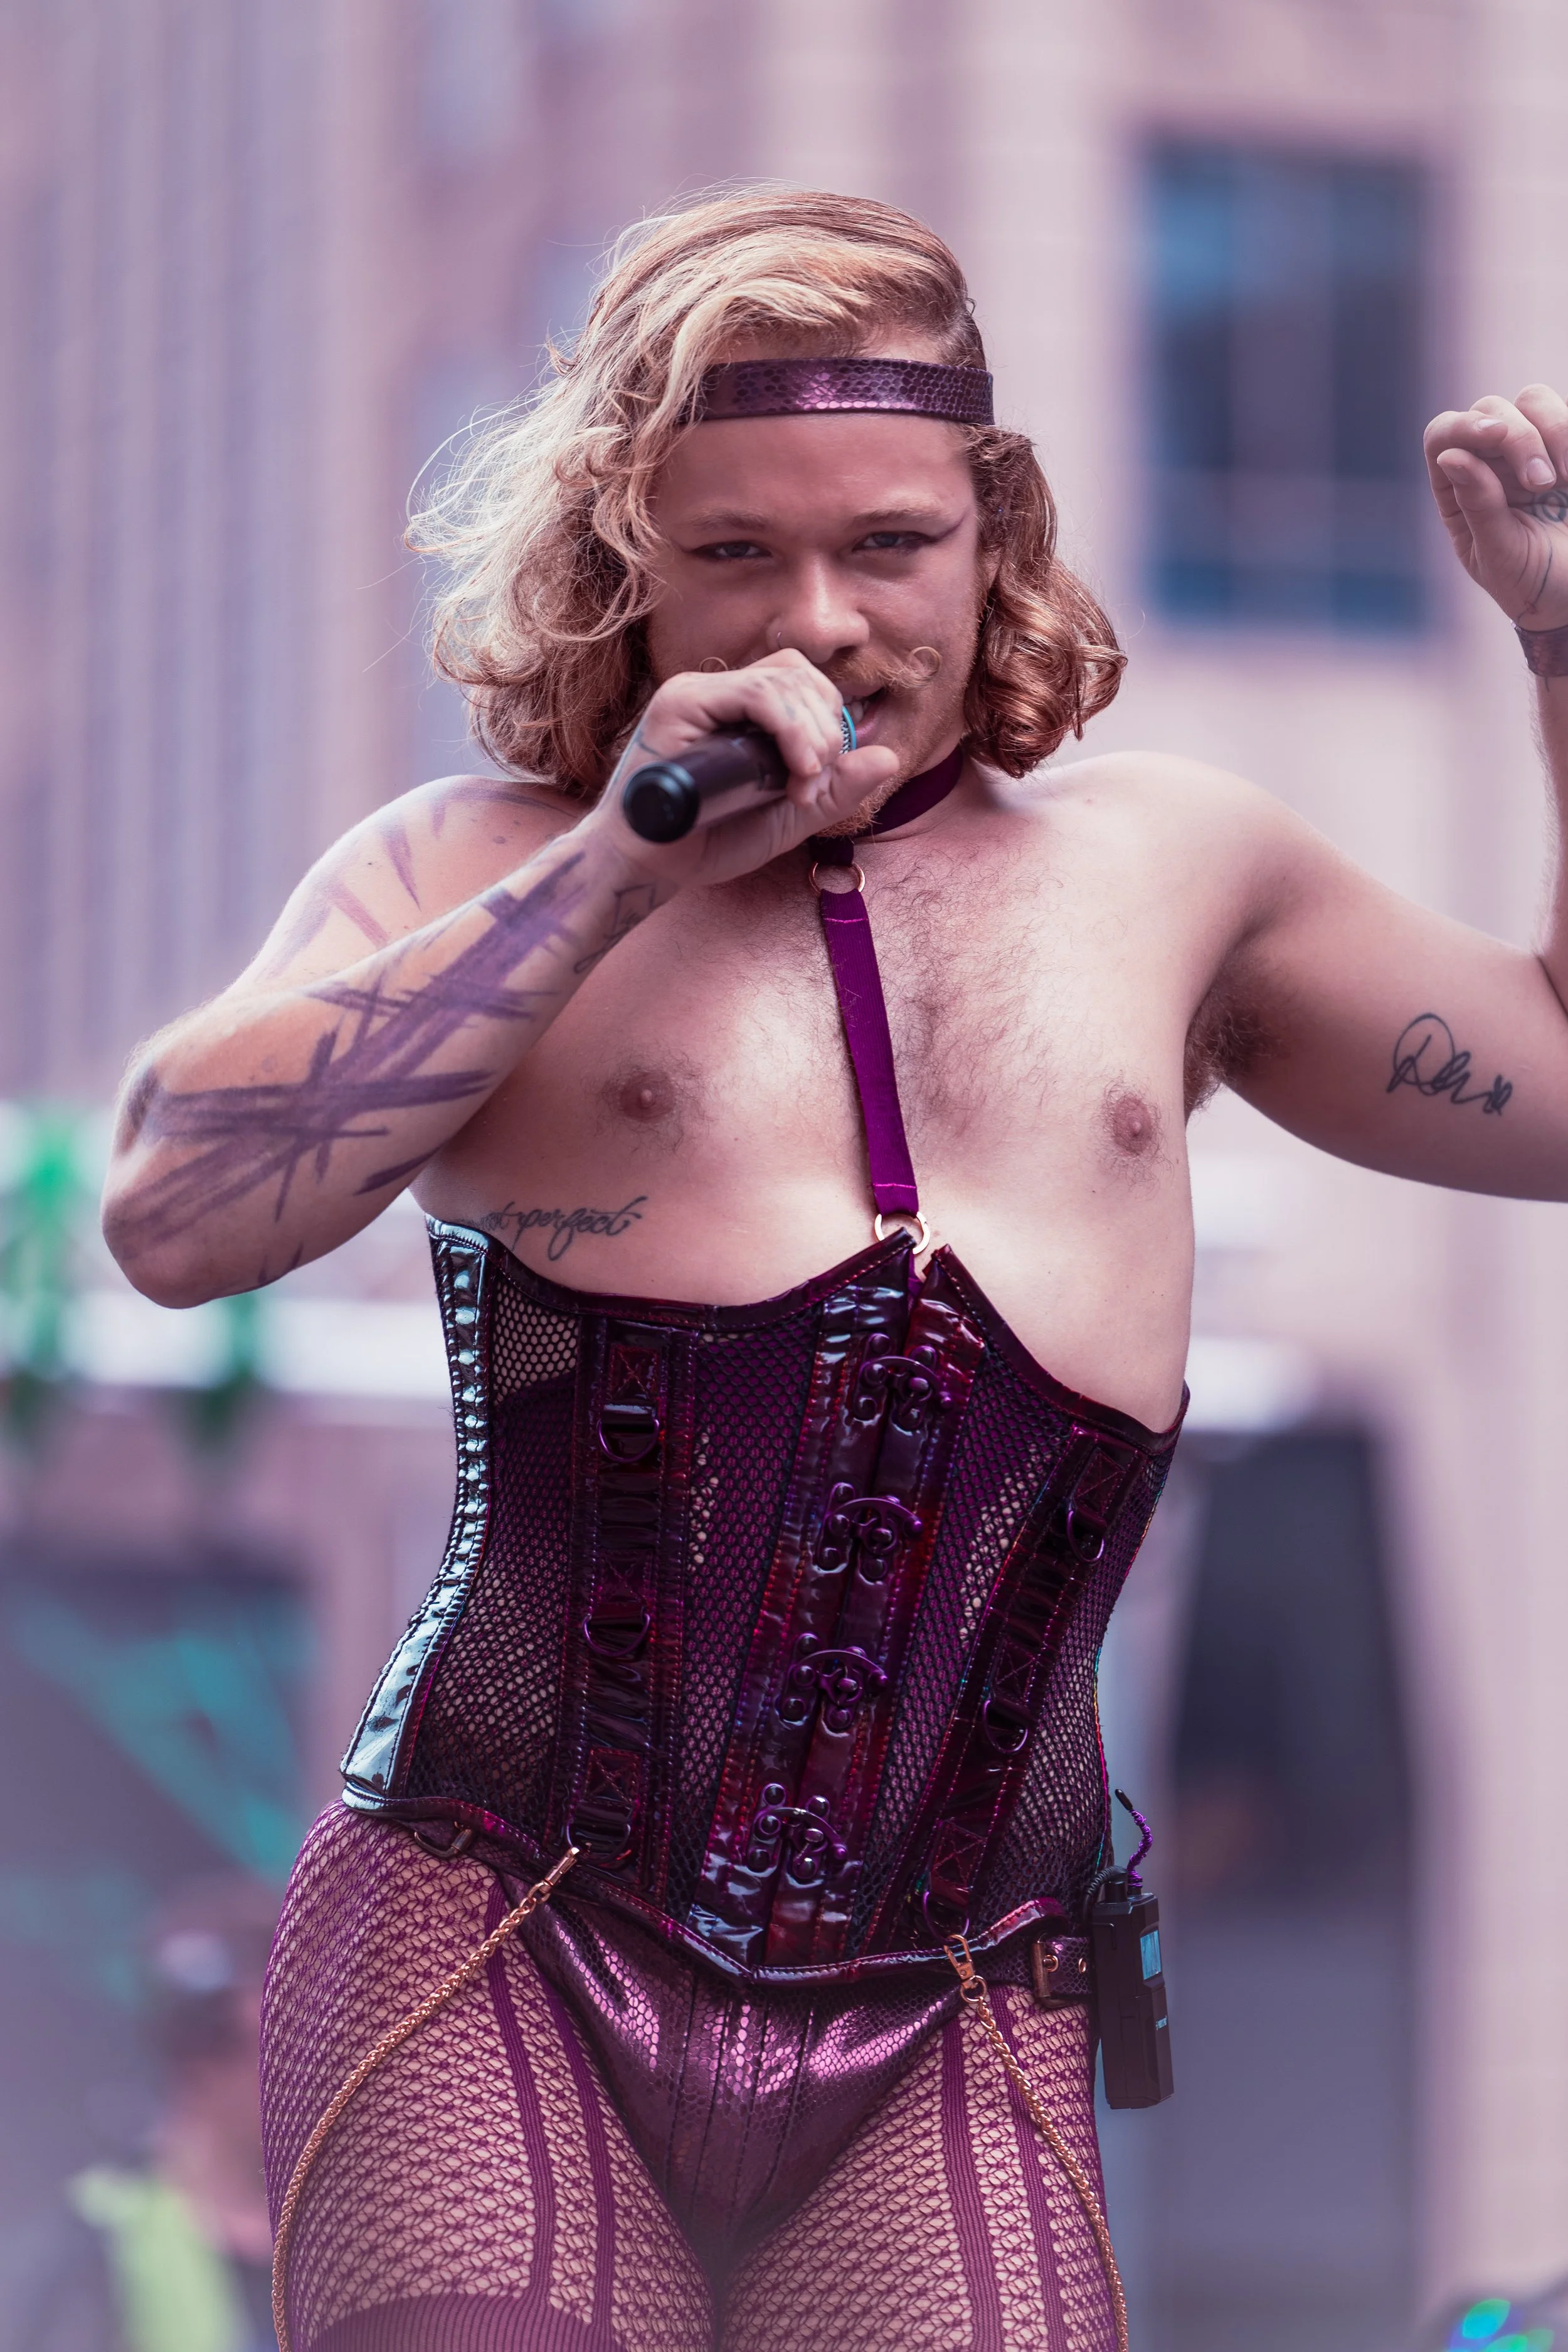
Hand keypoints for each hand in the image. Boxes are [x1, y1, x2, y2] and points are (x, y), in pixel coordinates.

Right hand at [583, 650, 898, 889]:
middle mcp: (719, 693)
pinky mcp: (680, 703)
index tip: (819, 779)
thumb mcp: (786, 819)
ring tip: (804, 778)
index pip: (803, 683)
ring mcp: (698, 693)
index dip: (828, 722)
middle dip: (825, 727)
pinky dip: (787, 726)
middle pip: (798, 672)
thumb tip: (888, 758)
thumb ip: (833, 791)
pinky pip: (754, 692)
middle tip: (813, 781)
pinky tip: (795, 766)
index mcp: (742, 711)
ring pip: (781, 679)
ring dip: (810, 731)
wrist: (650, 867)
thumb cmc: (707, 842)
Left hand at [1425, 385, 1567, 630]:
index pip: (1443, 436)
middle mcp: (1489, 462)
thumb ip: (1479, 507)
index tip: (1495, 436)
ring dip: (1552, 429)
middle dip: (1518, 438)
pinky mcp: (1565, 447)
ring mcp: (1530, 450)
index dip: (1463, 426)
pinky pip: (1567, 414)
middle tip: (1542, 484)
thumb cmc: (1534, 583)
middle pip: (1489, 410)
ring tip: (1562, 480)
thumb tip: (1450, 456)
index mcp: (1458, 490)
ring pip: (1531, 400)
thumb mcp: (1501, 555)